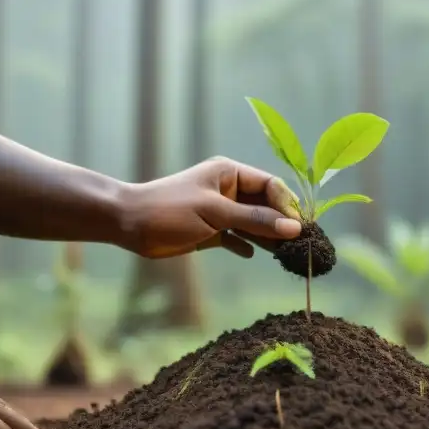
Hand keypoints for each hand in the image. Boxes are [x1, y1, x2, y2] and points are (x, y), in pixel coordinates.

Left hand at [117, 156, 303, 259]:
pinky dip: (247, 245)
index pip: (270, 186)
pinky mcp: (210, 230)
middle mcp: (228, 190)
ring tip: (286, 255)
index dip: (287, 206)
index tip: (300, 228)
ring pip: (252, 223)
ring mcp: (219, 210)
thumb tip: (293, 228)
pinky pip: (237, 237)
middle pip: (265, 205)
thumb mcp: (215, 214)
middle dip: (281, 224)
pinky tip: (256, 255)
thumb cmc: (170, 211)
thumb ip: (255, 220)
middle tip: (300, 245)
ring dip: (267, 237)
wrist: (129, 224)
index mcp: (230, 173)